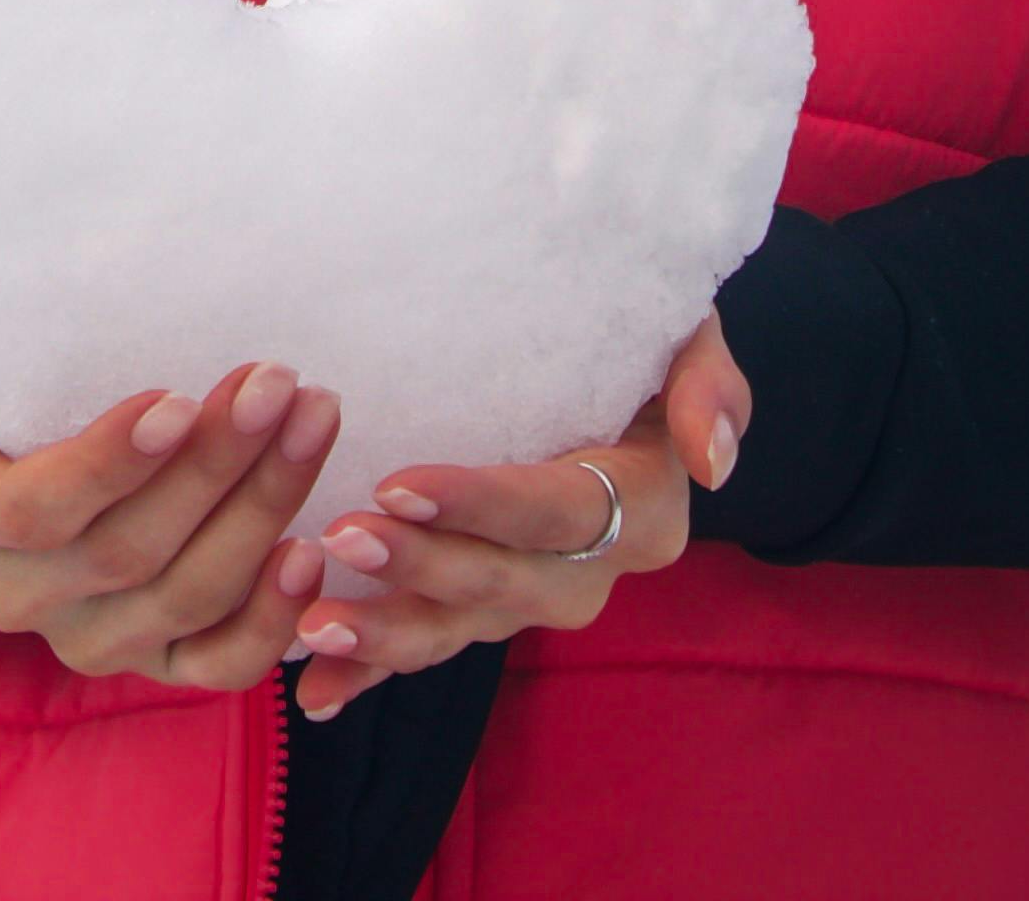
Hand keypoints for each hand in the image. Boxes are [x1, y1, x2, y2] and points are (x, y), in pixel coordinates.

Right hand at [0, 340, 338, 689]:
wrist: (25, 437)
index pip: (35, 510)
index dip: (111, 464)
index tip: (180, 398)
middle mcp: (13, 594)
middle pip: (128, 552)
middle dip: (215, 468)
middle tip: (279, 385)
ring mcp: (84, 637)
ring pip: (183, 599)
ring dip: (261, 514)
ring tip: (314, 425)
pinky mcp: (149, 662)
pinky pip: (216, 667)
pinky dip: (273, 619)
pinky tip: (312, 549)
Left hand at [282, 311, 749, 717]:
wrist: (610, 367)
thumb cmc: (641, 337)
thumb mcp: (688, 336)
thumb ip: (708, 384)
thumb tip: (715, 460)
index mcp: (640, 508)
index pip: (557, 512)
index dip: (480, 504)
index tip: (397, 484)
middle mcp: (589, 569)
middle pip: (503, 581)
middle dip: (420, 569)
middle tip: (339, 538)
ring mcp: (530, 597)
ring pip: (461, 628)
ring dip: (387, 635)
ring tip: (313, 626)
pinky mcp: (481, 606)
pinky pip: (430, 644)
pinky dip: (371, 674)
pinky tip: (314, 692)